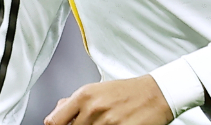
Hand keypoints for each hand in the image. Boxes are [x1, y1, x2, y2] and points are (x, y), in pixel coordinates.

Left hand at [44, 75, 174, 124]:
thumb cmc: (128, 92)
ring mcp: (107, 122)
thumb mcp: (97, 89)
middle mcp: (93, 108)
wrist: (156, 93)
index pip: (53, 122)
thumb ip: (74, 102)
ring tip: (107, 123)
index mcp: (84, 95)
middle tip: (92, 124)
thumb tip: (56, 112)